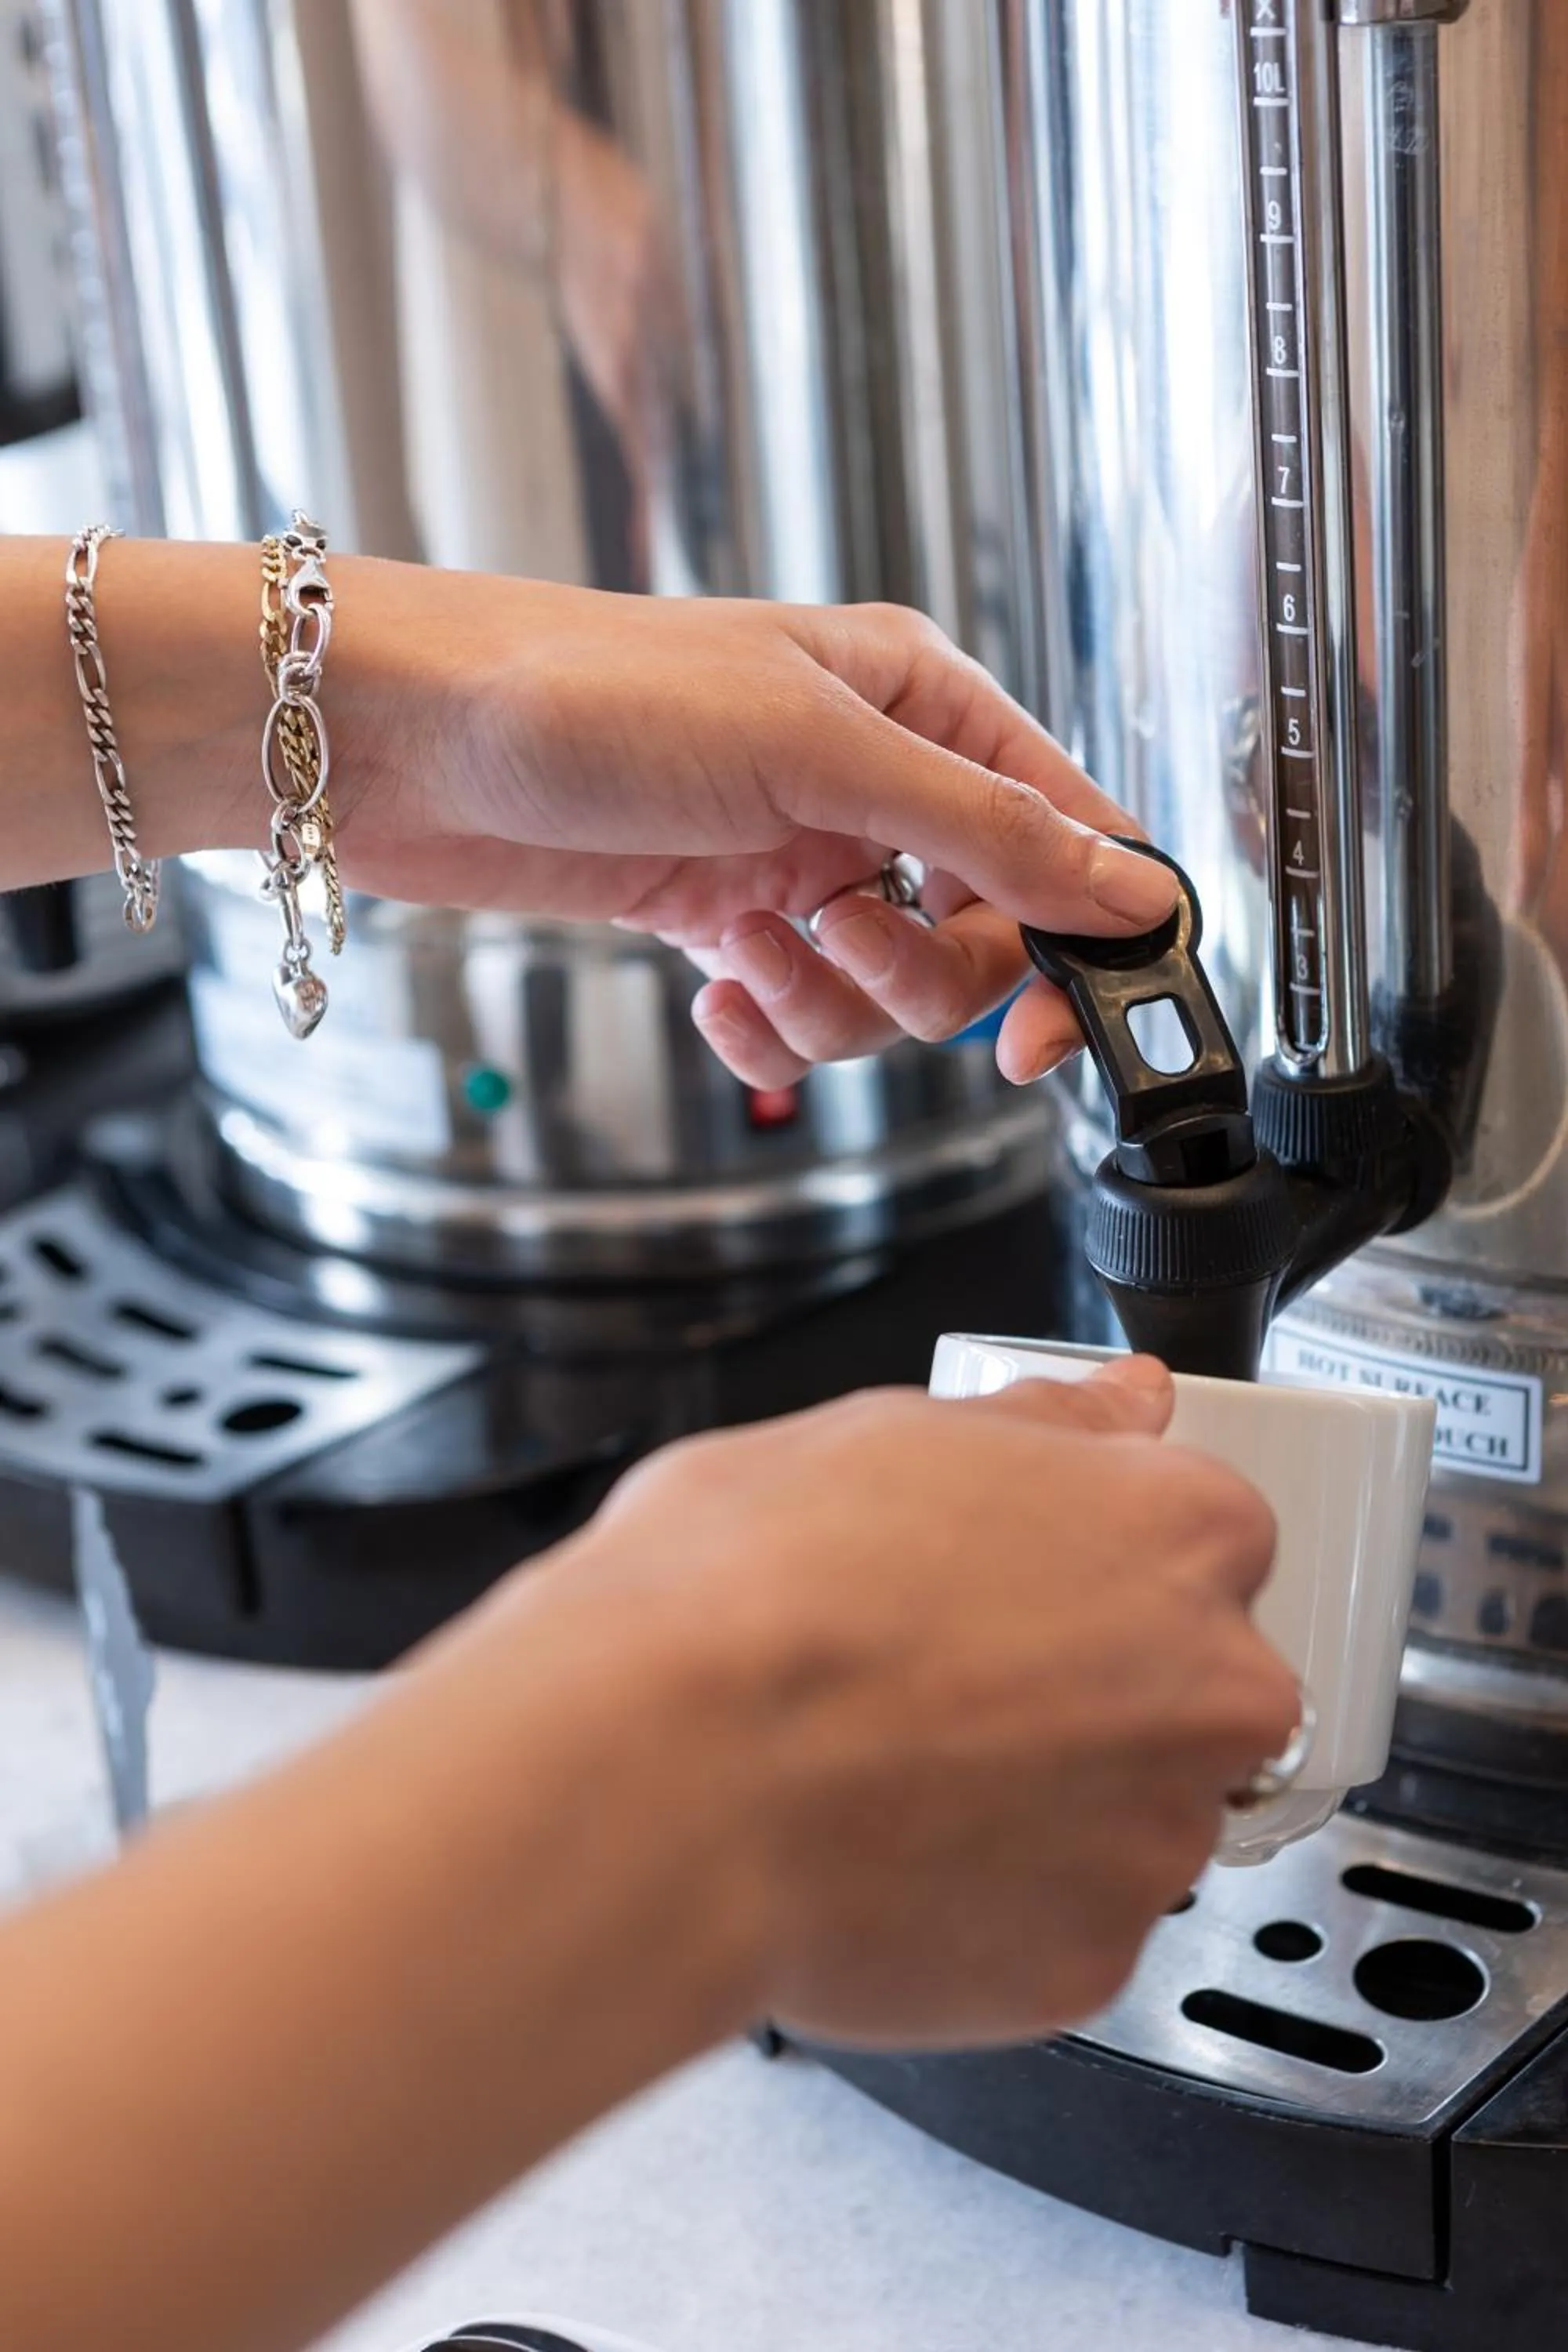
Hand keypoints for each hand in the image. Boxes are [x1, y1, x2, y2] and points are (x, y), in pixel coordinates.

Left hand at [334, 571, 1178, 1086]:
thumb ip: (985, 827)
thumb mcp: (817, 749)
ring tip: (747, 952)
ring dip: (827, 1002)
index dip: (1082, 940)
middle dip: (920, 975)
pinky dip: (766, 1024)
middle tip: (843, 947)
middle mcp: (872, 780)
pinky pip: (800, 1012)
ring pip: (888, 992)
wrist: (410, 741)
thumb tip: (1130, 885)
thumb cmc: (590, 693)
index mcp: (922, 703)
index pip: (1065, 834)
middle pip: (983, 936)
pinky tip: (711, 985)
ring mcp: (800, 855)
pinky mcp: (729, 918)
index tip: (1054, 1027)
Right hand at [556, 1358, 1294, 2047]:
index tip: (1029, 1579)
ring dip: (1047, 1804)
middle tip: (945, 1681)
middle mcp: (1212, 1689)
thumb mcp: (886, 1431)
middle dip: (1094, 1692)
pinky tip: (892, 1857)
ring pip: (1131, 1816)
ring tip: (898, 1773)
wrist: (671, 1777)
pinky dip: (995, 1906)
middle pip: (1194, 1689)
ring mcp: (1156, 1837)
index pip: (1206, 1537)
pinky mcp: (1093, 1964)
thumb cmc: (753, 1595)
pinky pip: (1064, 1925)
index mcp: (1181, 1530)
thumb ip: (1044, 1424)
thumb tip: (1120, 1402)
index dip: (1099, 1558)